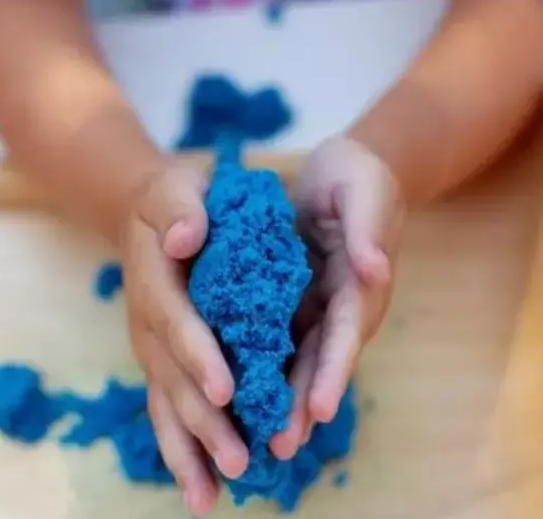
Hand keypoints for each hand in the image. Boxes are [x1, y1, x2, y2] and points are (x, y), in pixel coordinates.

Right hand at [119, 160, 248, 516]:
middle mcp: (148, 323)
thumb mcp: (174, 189)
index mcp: (156, 281)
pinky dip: (181, 448)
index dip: (198, 353)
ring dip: (190, 449)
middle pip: (173, 376)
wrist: (146, 217)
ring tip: (211, 495)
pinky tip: (200, 487)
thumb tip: (187, 237)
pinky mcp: (160, 360)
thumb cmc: (170, 201)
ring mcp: (151, 347)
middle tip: (236, 458)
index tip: (225, 387)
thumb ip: (180, 209)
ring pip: (167, 403)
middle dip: (204, 419)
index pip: (176, 320)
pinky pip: (167, 407)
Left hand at [270, 136, 405, 459]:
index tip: (317, 407)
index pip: (347, 332)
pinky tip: (242, 393)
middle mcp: (339, 304)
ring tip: (261, 440)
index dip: (333, 370)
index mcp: (360, 284)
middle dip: (303, 402)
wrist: (341, 171)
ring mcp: (316, 305)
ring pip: (299, 358)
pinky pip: (278, 336)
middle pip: (322, 359)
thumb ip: (368, 229)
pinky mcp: (293, 298)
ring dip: (284, 398)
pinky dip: (264, 366)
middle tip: (281, 446)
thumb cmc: (358, 177)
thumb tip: (376, 270)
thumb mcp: (363, 191)